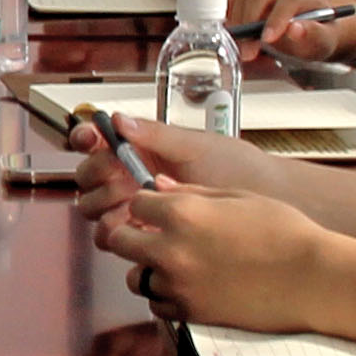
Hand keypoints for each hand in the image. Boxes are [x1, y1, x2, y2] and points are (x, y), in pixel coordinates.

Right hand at [67, 112, 272, 216]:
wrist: (267, 203)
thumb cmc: (240, 169)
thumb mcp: (197, 146)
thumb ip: (155, 134)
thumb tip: (118, 119)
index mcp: (144, 147)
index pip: (99, 139)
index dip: (88, 137)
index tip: (92, 139)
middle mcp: (134, 175)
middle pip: (89, 175)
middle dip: (98, 174)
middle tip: (122, 177)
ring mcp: (136, 207)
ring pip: (95, 208)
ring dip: (104, 204)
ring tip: (129, 204)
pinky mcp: (145, 234)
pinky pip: (114, 236)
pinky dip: (116, 231)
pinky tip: (136, 226)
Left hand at [86, 180, 332, 324]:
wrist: (312, 278)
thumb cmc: (285, 232)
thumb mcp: (239, 196)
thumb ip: (194, 191)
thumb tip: (162, 187)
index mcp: (183, 213)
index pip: (135, 204)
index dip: (145, 204)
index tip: (156, 208)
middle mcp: (172, 250)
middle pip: (119, 241)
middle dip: (131, 234)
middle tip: (150, 235)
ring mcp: (178, 285)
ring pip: (135, 278)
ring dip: (146, 268)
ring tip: (172, 263)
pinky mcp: (191, 313)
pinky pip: (158, 306)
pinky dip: (166, 296)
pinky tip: (187, 285)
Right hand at [227, 0, 355, 66]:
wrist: (313, 29)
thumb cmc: (317, 34)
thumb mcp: (324, 40)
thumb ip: (313, 35)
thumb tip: (296, 29)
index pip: (288, 1)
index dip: (276, 20)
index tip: (267, 39)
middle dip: (249, 24)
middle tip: (247, 52)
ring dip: (235, 21)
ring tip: (239, 46)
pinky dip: (225, 11)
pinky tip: (228, 31)